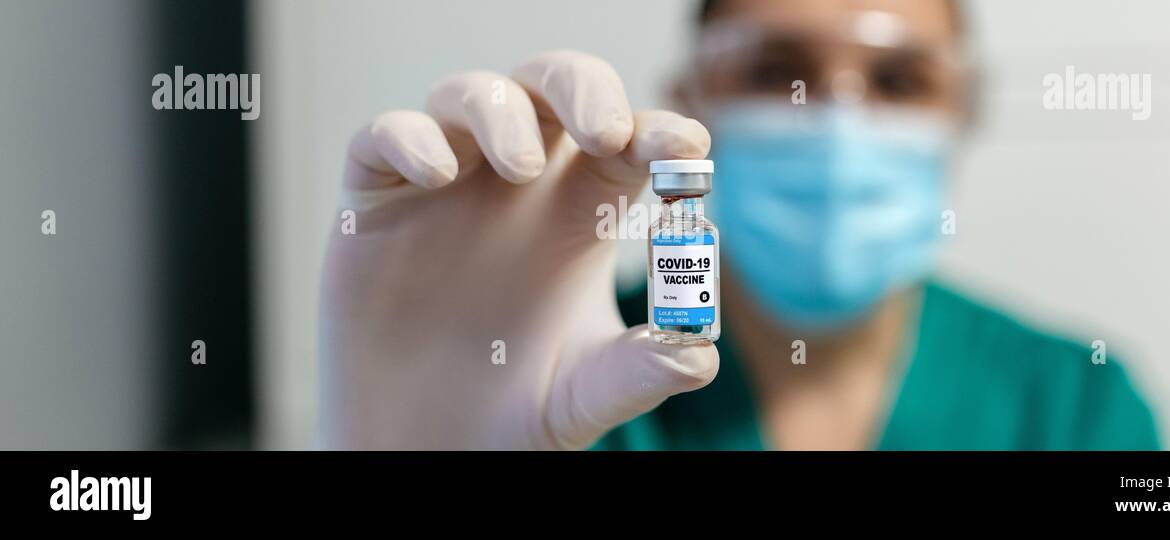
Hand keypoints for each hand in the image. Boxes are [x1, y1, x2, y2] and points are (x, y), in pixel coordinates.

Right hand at [320, 50, 717, 448]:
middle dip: (583, 88)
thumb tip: (698, 351)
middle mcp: (516, 184)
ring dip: (501, 111)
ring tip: (521, 166)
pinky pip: (384, 137)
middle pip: (553, 89)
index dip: (657, 130)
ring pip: (471, 95)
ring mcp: (446, 184)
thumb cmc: (516, 410)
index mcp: (580, 212)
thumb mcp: (588, 394)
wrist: (429, 447)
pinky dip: (411, 137)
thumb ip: (643, 370)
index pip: (626, 141)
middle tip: (606, 130)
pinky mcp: (377, 202)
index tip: (685, 149)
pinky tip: (438, 173)